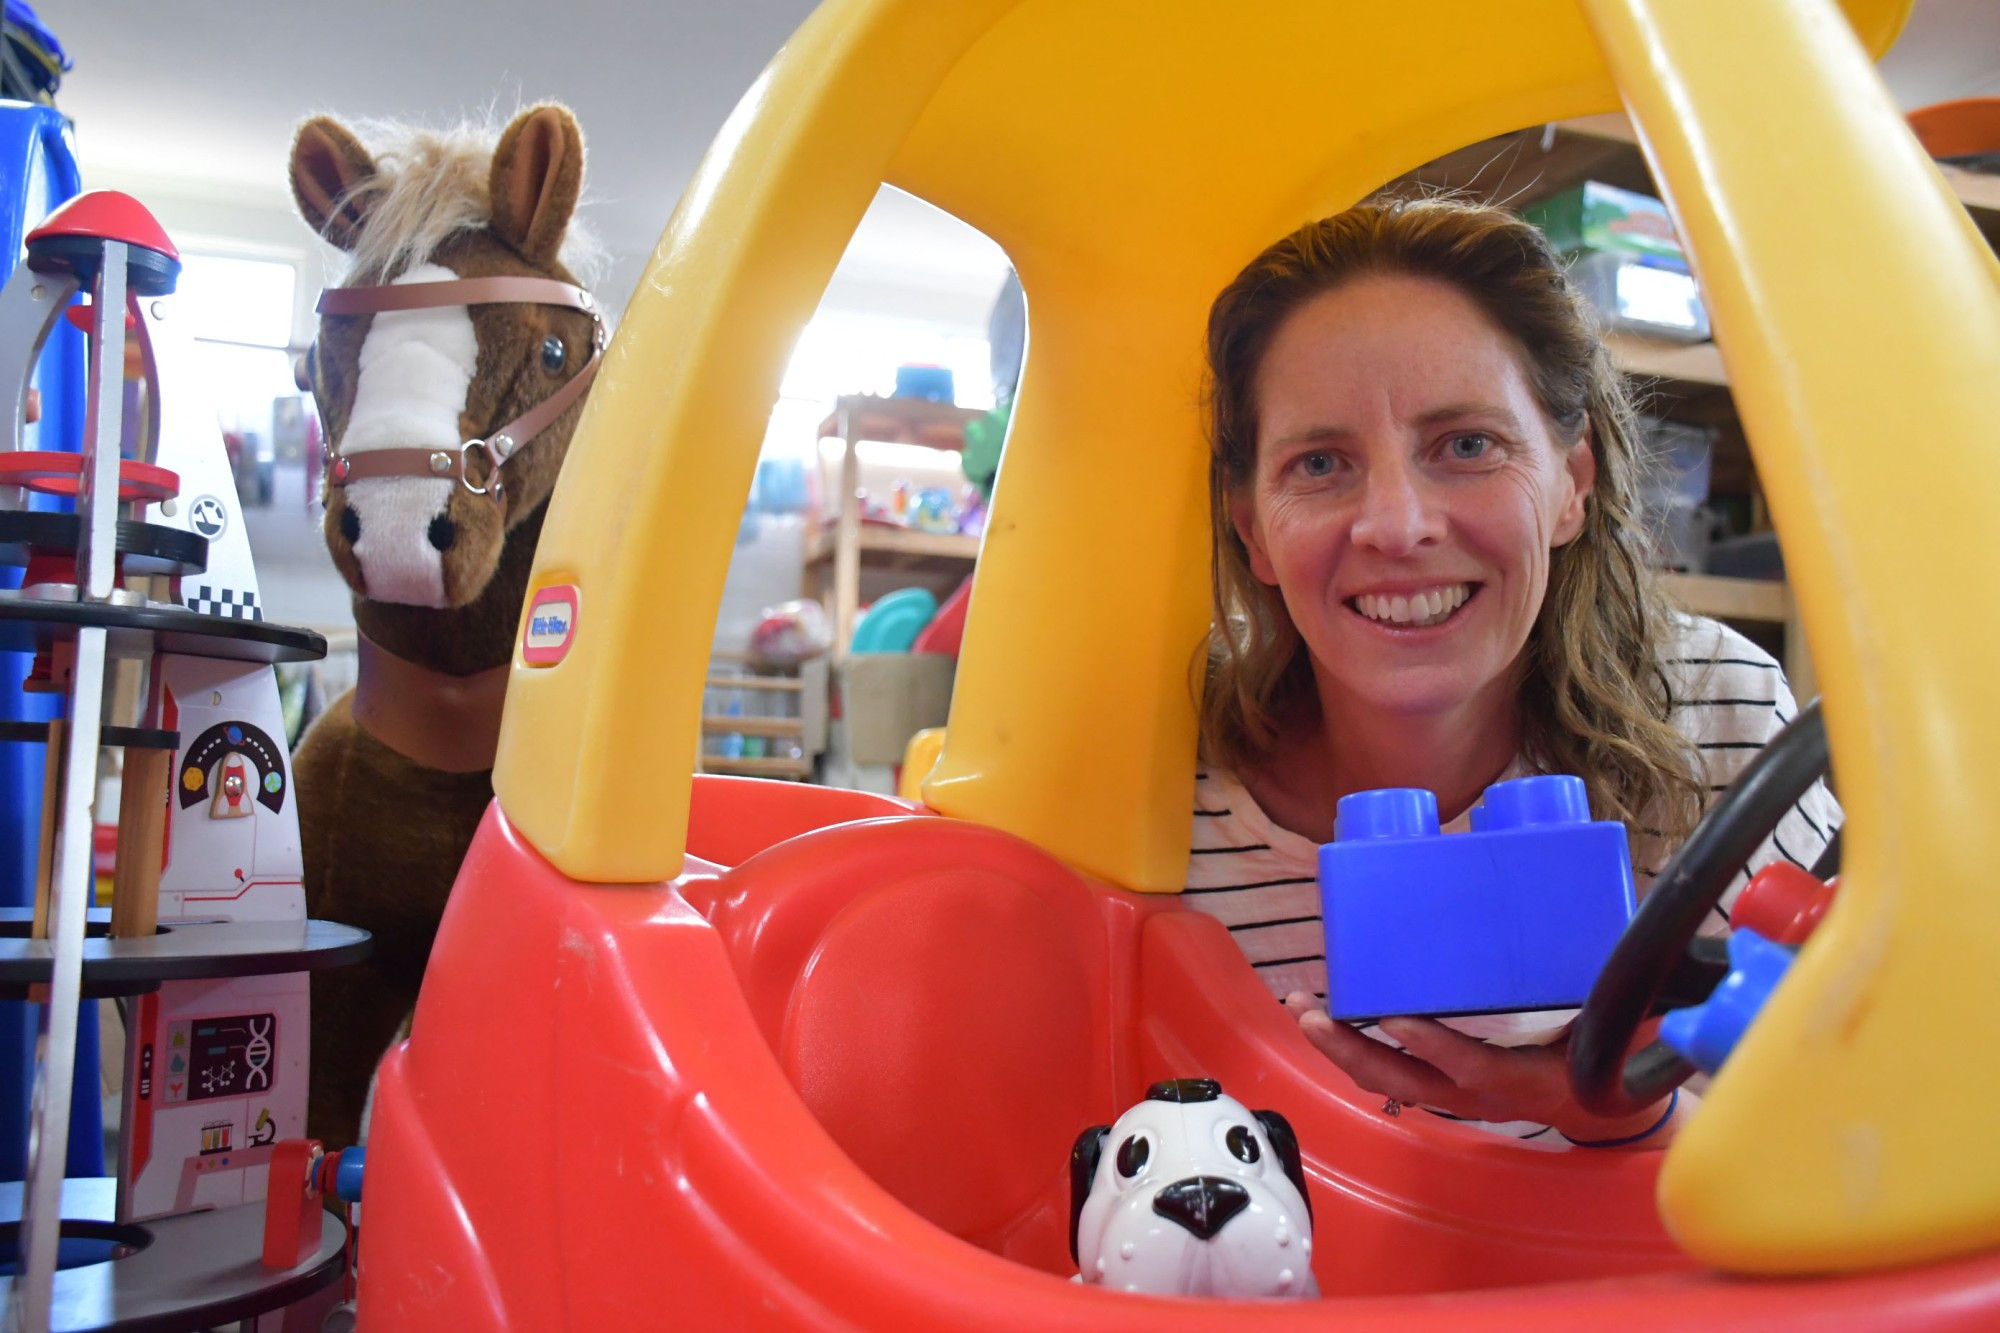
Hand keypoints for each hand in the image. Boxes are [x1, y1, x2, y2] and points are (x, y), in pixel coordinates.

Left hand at [1284, 993, 1673, 1144]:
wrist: (1607, 1104)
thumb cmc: (1616, 1058)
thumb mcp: (1632, 1031)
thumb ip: (1636, 999)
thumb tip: (1647, 947)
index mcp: (1527, 1081)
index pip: (1474, 1068)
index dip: (1434, 1046)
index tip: (1394, 1016)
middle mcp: (1480, 1094)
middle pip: (1405, 1082)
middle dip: (1353, 1050)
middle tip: (1313, 1015)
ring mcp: (1456, 1093)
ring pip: (1387, 1080)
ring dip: (1340, 1048)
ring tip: (1301, 1008)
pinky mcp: (1442, 1082)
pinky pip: (1389, 1071)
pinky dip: (1352, 1044)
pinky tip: (1323, 1013)